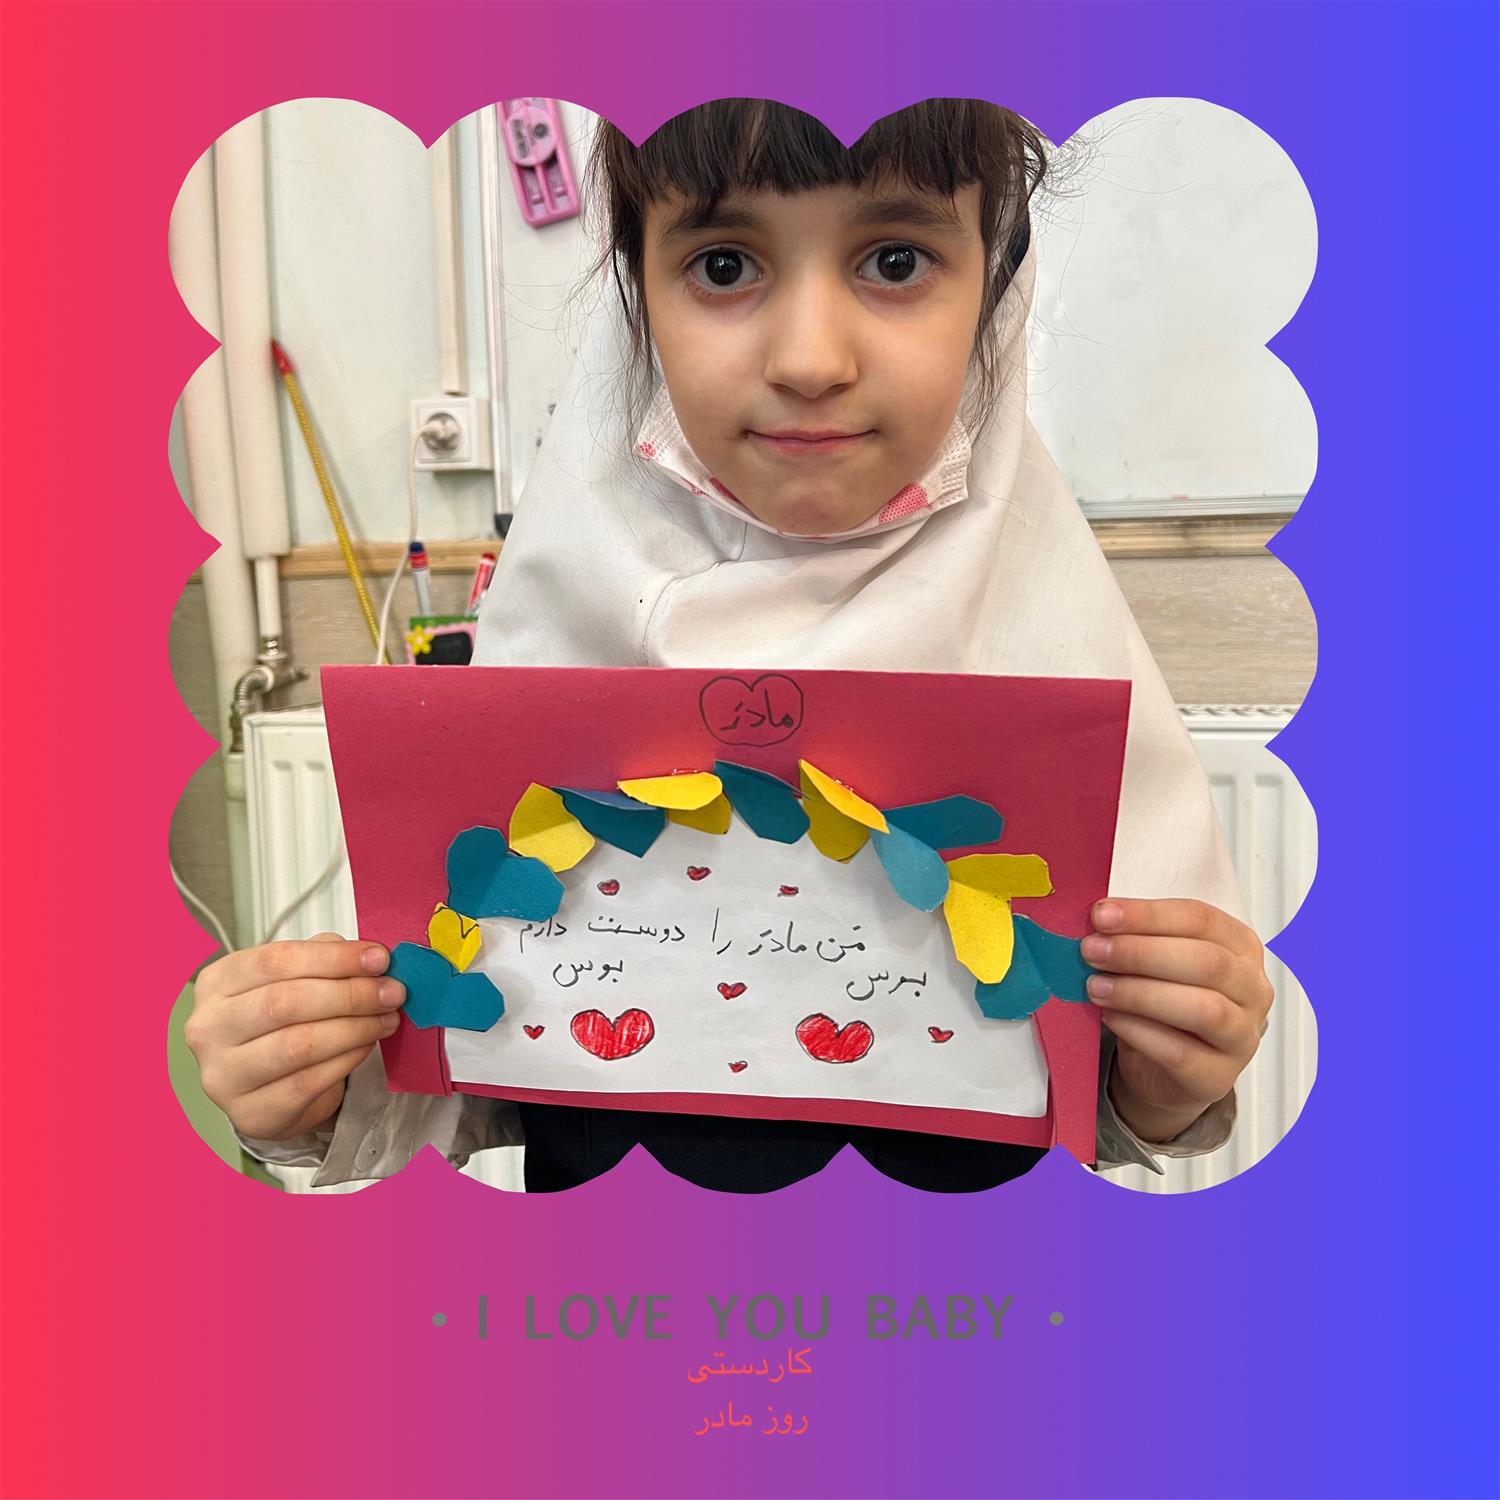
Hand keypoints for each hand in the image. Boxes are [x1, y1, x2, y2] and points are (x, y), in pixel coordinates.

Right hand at [185, 932, 404, 1141]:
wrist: (268, 1088)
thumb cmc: (281, 1024)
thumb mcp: (294, 980)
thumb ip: (324, 959)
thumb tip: (368, 955)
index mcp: (218, 982)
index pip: (275, 960)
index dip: (334, 958)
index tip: (379, 958)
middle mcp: (209, 1028)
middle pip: (286, 1001)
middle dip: (350, 994)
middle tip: (391, 992)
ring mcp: (223, 1075)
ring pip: (299, 1044)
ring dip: (355, 1028)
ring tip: (386, 1019)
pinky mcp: (250, 1112)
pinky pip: (308, 1082)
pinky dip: (346, 1060)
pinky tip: (366, 1046)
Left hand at [1082, 899, 1272, 1143]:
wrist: (1167, 1070)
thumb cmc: (1164, 1004)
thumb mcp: (1158, 962)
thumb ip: (1137, 938)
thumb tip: (1097, 921)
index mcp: (1240, 947)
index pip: (1201, 919)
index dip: (1148, 915)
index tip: (1102, 915)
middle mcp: (1252, 989)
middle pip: (1206, 961)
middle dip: (1141, 952)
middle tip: (1092, 950)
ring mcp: (1242, 1036)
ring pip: (1204, 1009)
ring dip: (1140, 993)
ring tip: (1095, 986)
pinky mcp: (1218, 1077)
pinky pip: (1181, 1052)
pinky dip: (1138, 1031)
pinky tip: (1110, 1018)